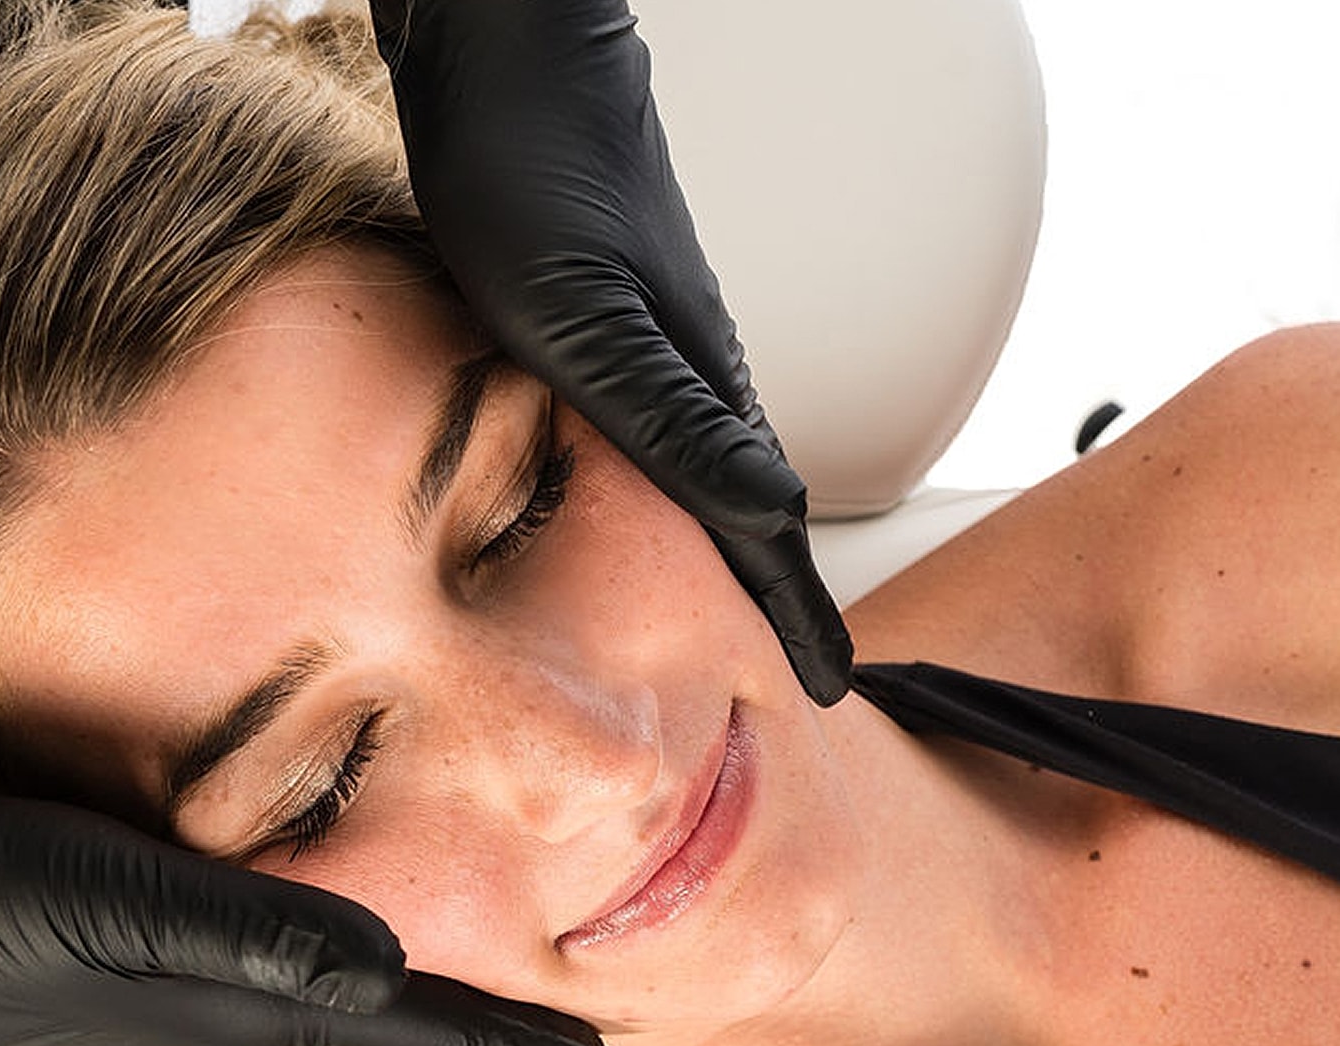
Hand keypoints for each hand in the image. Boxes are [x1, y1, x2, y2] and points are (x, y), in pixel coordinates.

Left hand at [370, 0, 852, 703]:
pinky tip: (645, 474)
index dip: (793, 614)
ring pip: (707, 460)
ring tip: (740, 598)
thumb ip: (674, 419)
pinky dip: (669, 475)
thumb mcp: (587, 323)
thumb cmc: (529, 181)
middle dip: (778, 592)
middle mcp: (689, 367)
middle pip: (749, 501)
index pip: (761, 527)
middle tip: (803, 665)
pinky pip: (659, 419)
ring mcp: (655, 334)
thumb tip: (774, 511)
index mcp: (693, 388)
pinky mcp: (608, 307)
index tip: (829, 687)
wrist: (510, 63)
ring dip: (729, 536)